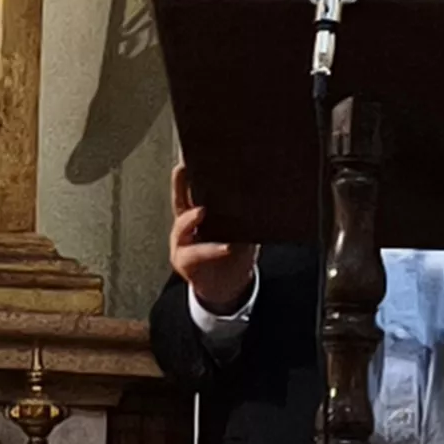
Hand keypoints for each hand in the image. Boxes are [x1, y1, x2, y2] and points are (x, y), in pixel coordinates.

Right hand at [169, 163, 258, 314]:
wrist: (228, 287)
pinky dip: (211, 249)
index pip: (191, 189)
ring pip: (182, 226)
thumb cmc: (234, 255)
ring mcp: (182, 244)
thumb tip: (263, 195)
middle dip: (179, 185)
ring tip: (202, 211)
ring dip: (191, 217)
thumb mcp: (243, 231)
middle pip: (179, 201)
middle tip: (182, 169)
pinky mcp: (185, 262)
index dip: (187, 174)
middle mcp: (185, 226)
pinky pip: (197, 253)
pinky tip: (224, 247)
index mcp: (198, 214)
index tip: (188, 157)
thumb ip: (244, 215)